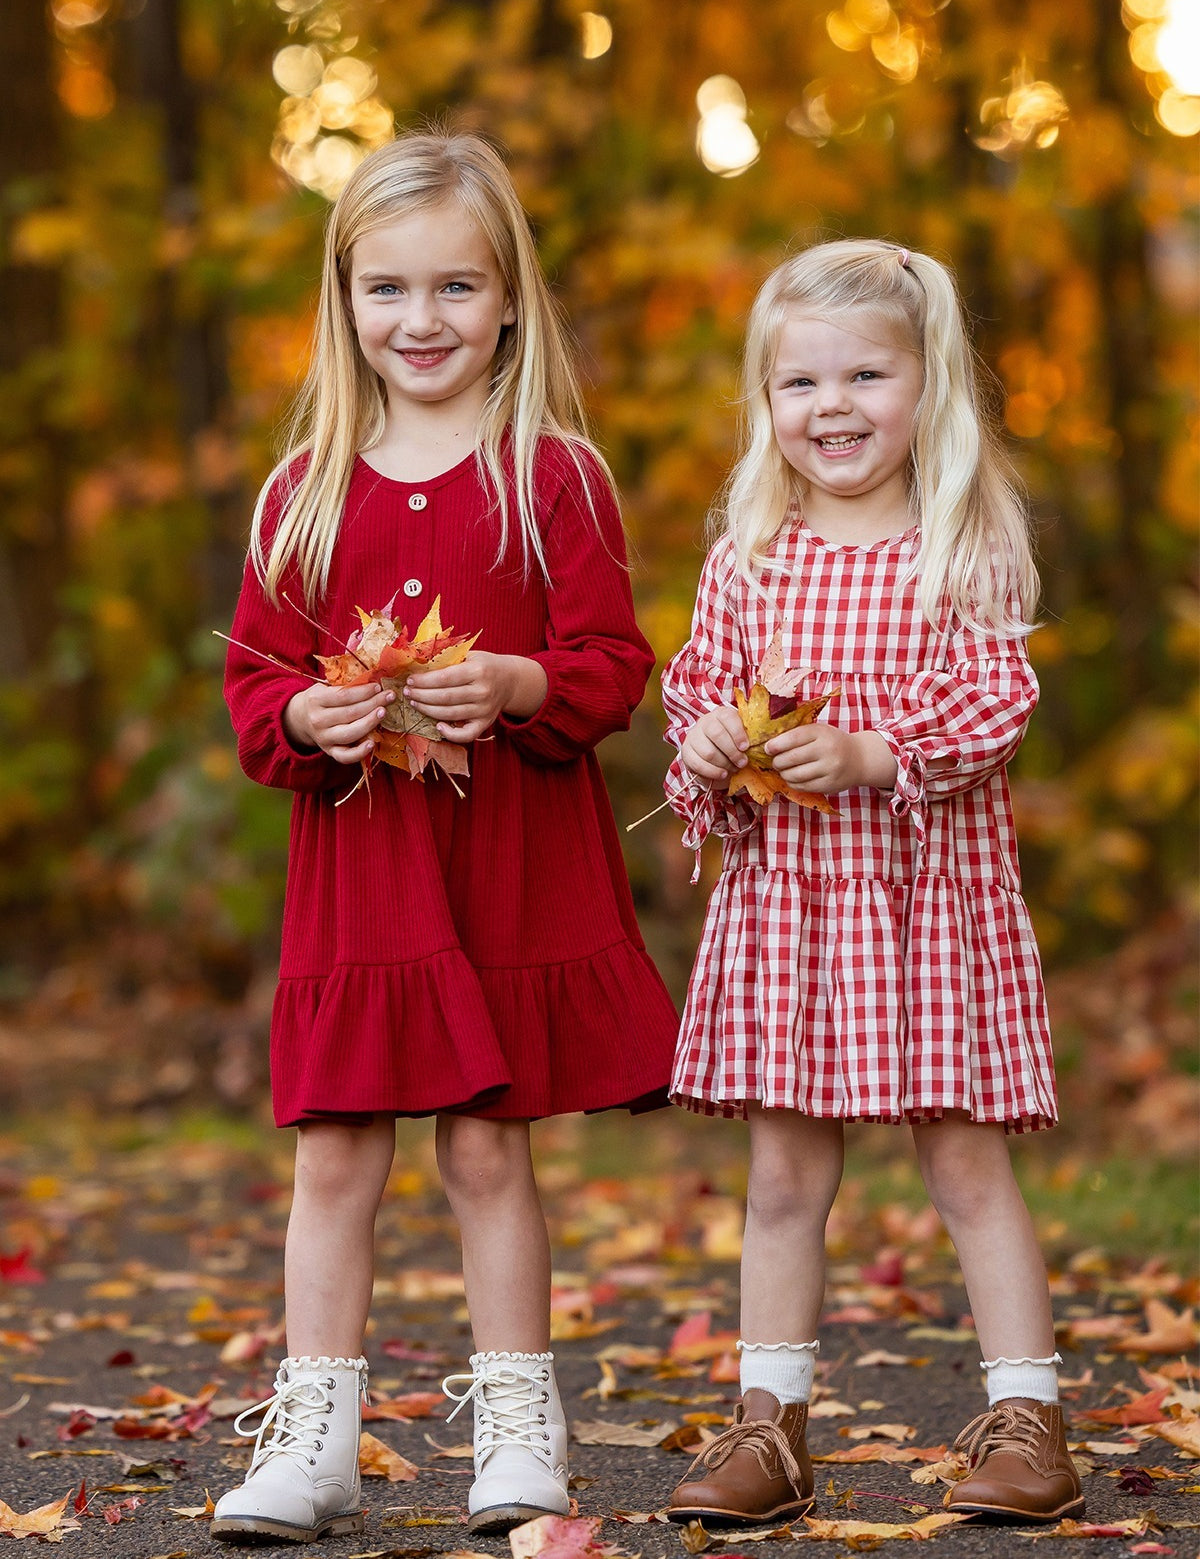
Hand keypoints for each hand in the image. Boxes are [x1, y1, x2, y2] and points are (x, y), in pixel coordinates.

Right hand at [283, 681, 393, 764]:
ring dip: (370, 723)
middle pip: (350, 713)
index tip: (378, 687)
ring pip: (350, 733)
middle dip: (373, 704)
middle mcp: (318, 720)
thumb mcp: (324, 688)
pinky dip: (359, 752)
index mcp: (316, 700)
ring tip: (383, 713)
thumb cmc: (320, 700)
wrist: (300, 719)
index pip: (343, 696)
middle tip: (389, 697)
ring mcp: (324, 738)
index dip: (363, 692)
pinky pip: (345, 756)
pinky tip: (372, 744)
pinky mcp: (329, 751)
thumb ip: (344, 687)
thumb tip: (373, 683)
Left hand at [405, 652, 547, 743]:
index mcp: (478, 670)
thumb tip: (417, 663)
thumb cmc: (484, 665)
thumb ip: (448, 659)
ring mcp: (485, 709)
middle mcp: (483, 691)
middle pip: (444, 697)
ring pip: (450, 715)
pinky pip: (467, 735)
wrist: (510, 680)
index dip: (424, 681)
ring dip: (428, 710)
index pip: (444, 678)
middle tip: (407, 692)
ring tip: (414, 703)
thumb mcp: (470, 655)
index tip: (410, 680)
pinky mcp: (486, 723)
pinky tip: (438, 726)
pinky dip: (450, 734)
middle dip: (421, 695)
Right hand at [680, 706, 748, 788]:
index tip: (746, 747)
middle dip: (732, 752)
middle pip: (717, 734)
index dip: (737, 733)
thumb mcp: (743, 738)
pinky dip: (712, 772)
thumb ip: (750, 739)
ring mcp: (694, 736)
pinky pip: (697, 763)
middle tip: (742, 763)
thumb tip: (762, 747)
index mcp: (722, 714)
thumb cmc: (734, 746)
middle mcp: (705, 722)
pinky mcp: (686, 752)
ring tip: (733, 769)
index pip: (727, 717)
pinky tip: (722, 774)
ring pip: (708, 751)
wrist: (716, 755)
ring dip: (724, 764)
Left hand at [765, 725, 896, 793]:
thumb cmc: (832, 742)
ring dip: (784, 774)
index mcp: (822, 732)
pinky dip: (793, 783)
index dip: (776, 745)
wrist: (859, 759)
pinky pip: (803, 786)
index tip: (767, 749)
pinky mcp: (829, 785)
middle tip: (775, 761)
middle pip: (791, 758)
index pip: (793, 738)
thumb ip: (798, 734)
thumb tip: (769, 744)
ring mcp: (829, 769)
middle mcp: (827, 750)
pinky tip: (793, 778)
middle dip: (777, 761)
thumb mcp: (819, 731)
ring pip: (795, 775)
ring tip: (783, 770)